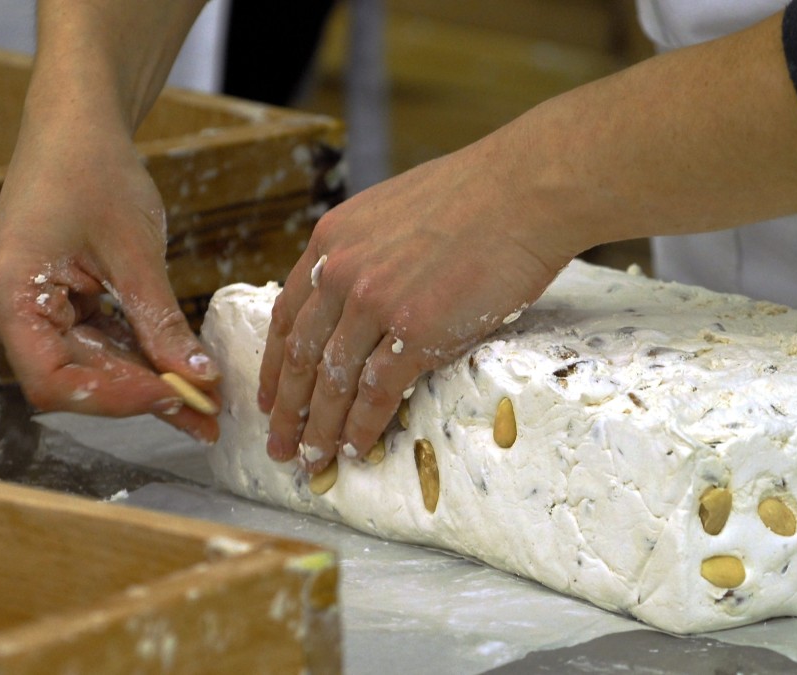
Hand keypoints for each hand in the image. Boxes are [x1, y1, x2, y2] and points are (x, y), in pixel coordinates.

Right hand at [0, 124, 219, 441]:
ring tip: (207, 403)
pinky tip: (185, 377)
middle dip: (145, 395)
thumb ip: (162, 321)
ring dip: (149, 384)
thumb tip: (200, 378)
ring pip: (90, 369)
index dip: (120, 399)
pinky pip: (96, 347)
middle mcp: (5, 313)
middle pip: (75, 381)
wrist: (76, 131)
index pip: (56, 381)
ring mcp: (27, 313)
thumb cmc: (95, 173)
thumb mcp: (136, 252)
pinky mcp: (51, 309)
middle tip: (209, 412)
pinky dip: (140, 361)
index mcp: (9, 297)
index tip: (180, 397)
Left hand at [257, 139, 576, 472]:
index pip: (289, 314)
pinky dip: (361, 428)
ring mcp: (376, 304)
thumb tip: (372, 290)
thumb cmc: (479, 194)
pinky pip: (376, 393)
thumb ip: (369, 251)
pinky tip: (354, 450)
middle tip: (280, 443)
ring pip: (333, 382)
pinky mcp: (415, 332)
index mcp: (334, 240)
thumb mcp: (395, 210)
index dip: (276, 363)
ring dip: (320, 428)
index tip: (271, 395)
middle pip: (301, 356)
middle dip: (287, 409)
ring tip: (312, 459)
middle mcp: (342, 272)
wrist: (525, 191)